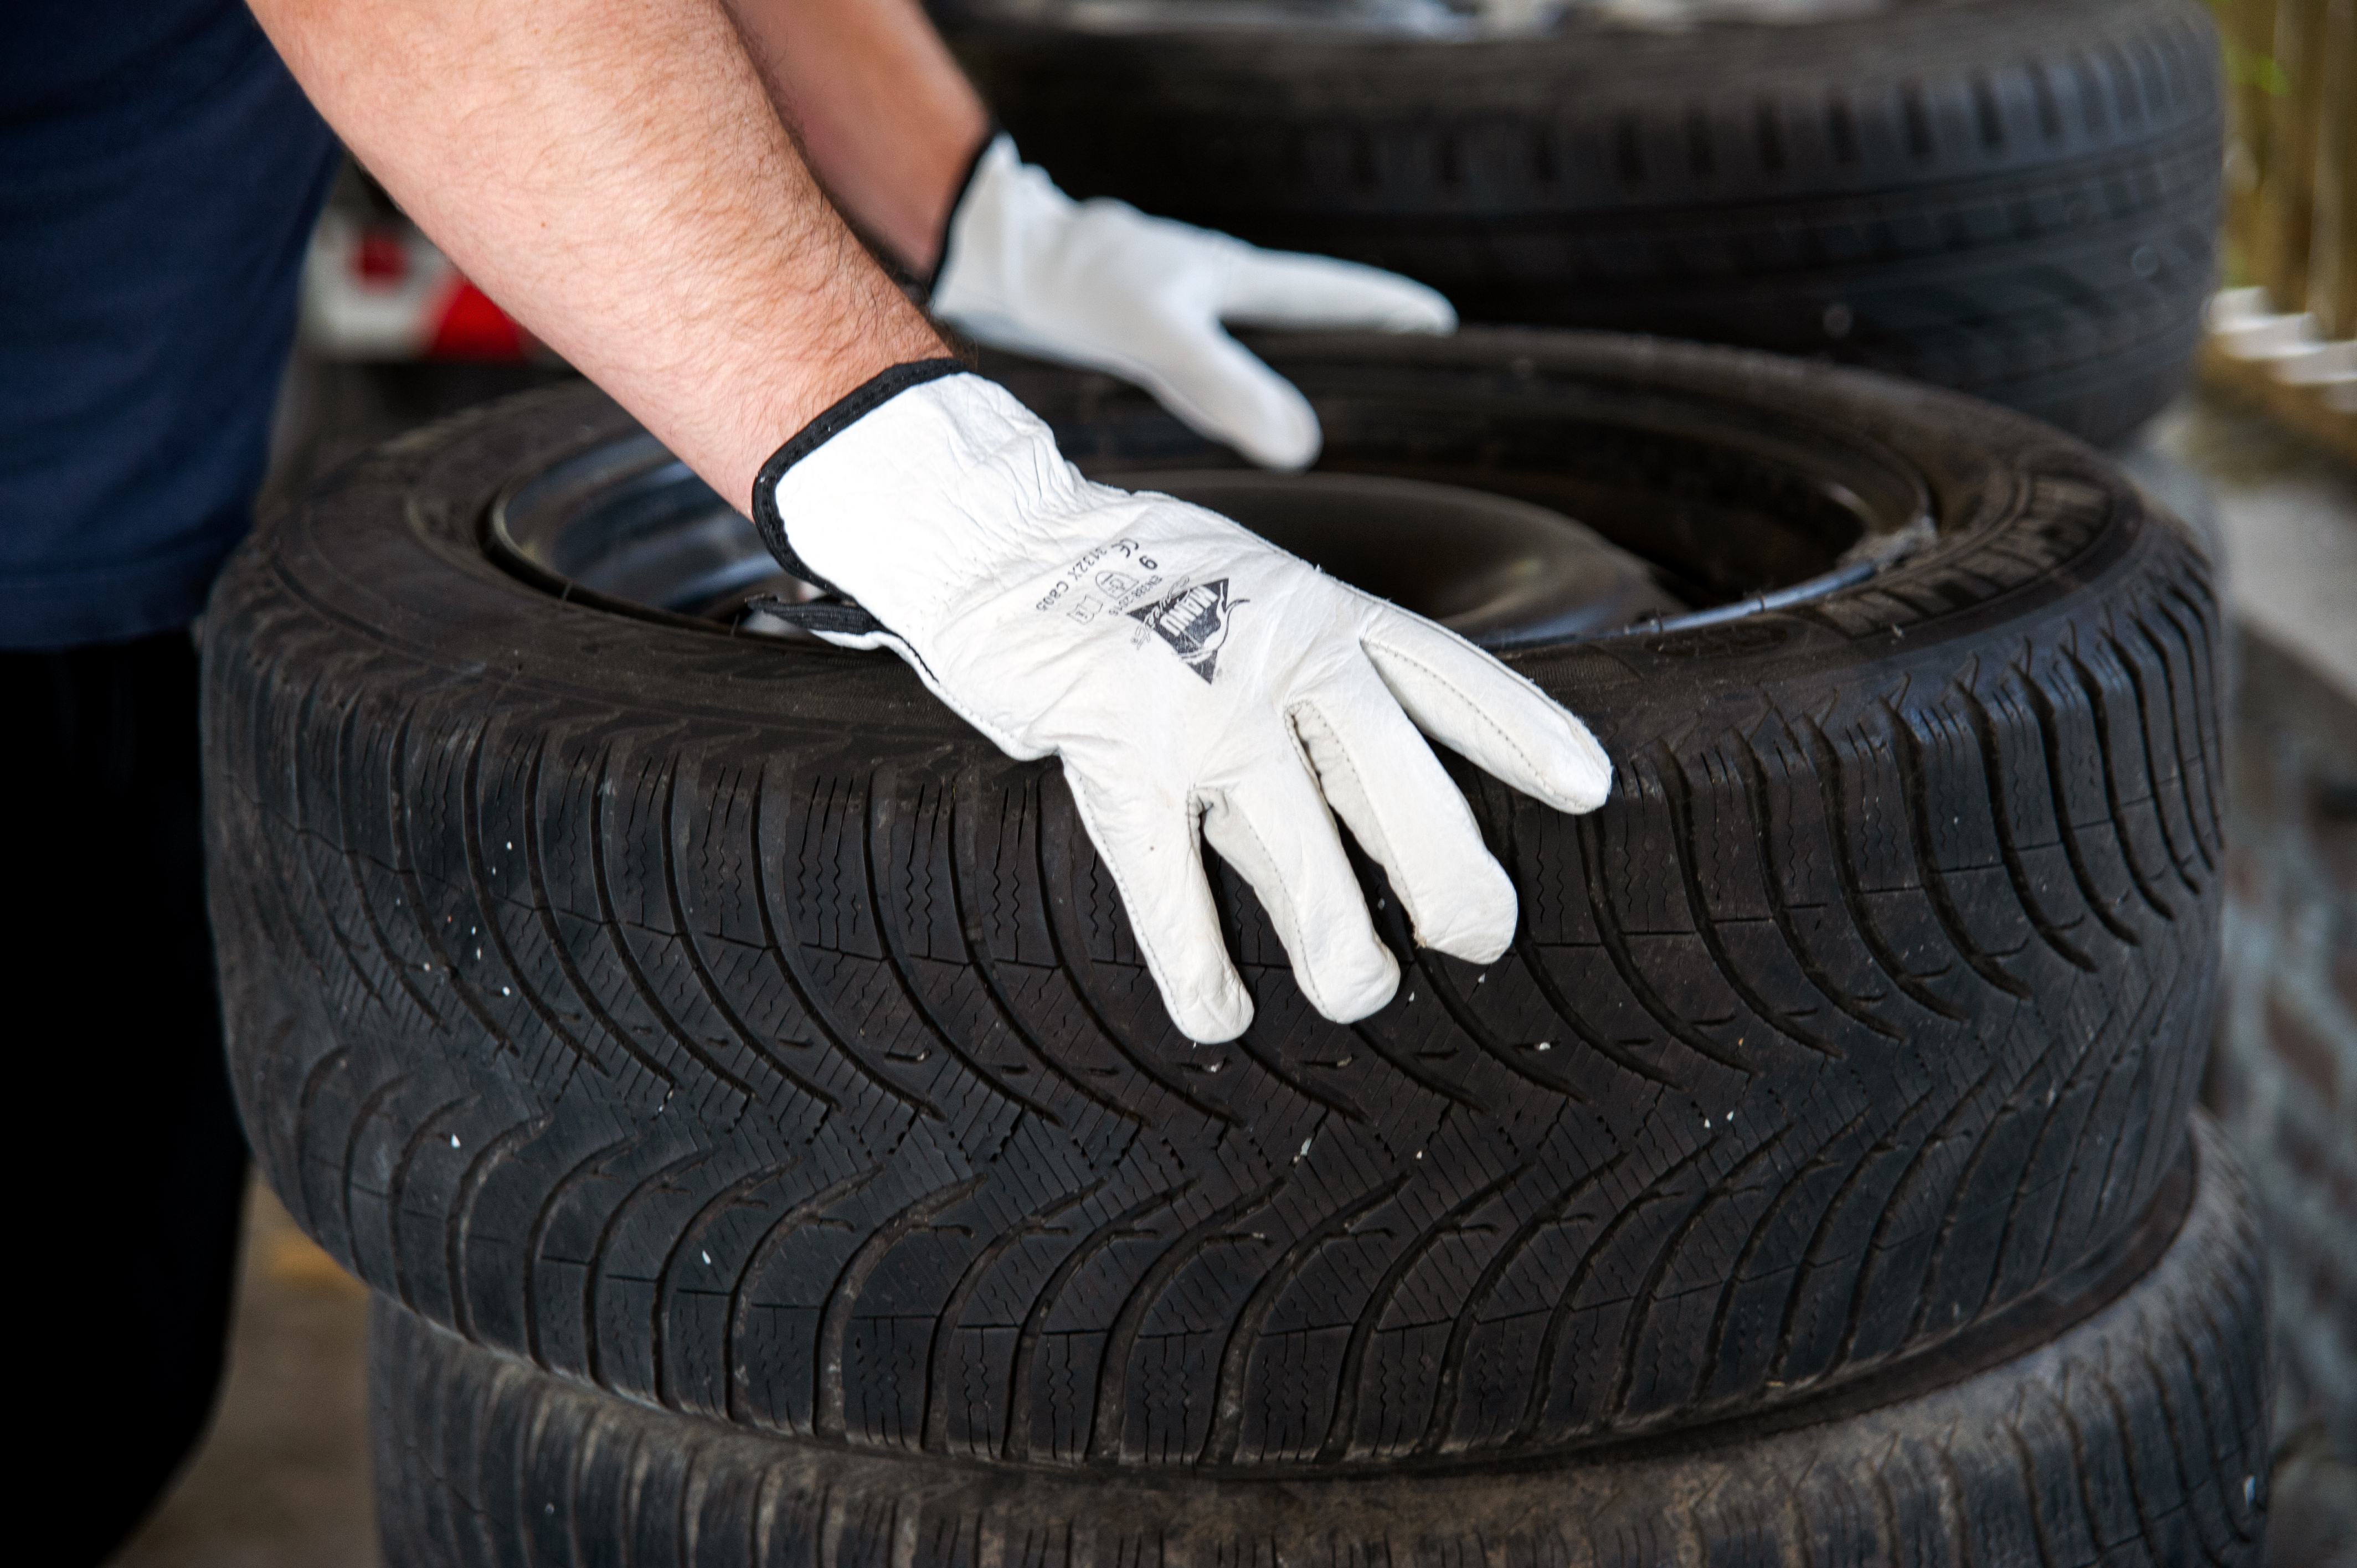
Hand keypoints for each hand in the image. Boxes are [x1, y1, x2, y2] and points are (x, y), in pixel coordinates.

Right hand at [756, 364, 1611, 1042]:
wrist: (999, 537)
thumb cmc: (1136, 588)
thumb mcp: (1254, 601)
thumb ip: (1315, 694)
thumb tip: (1380, 821)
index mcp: (1323, 609)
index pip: (1447, 676)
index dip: (1523, 734)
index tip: (1591, 790)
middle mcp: (1282, 651)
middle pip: (1395, 780)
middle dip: (1450, 873)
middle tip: (1480, 937)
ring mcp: (1202, 705)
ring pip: (1299, 850)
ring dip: (1338, 945)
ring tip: (1361, 994)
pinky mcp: (1117, 752)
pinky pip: (1170, 884)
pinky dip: (1198, 964)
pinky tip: (1222, 1016)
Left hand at [930, 136, 1455, 469]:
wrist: (1009, 264)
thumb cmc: (1085, 286)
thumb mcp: (1163, 339)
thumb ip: (1229, 389)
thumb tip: (1301, 446)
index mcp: (1240, 280)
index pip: (1333, 296)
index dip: (1388, 314)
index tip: (1445, 328)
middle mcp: (1222, 294)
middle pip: (1309, 322)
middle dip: (1360, 347)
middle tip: (1414, 381)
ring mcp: (1189, 314)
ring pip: (1264, 349)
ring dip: (1303, 375)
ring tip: (1348, 415)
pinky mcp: (1153, 337)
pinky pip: (1218, 372)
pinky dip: (1243, 397)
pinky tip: (1243, 426)